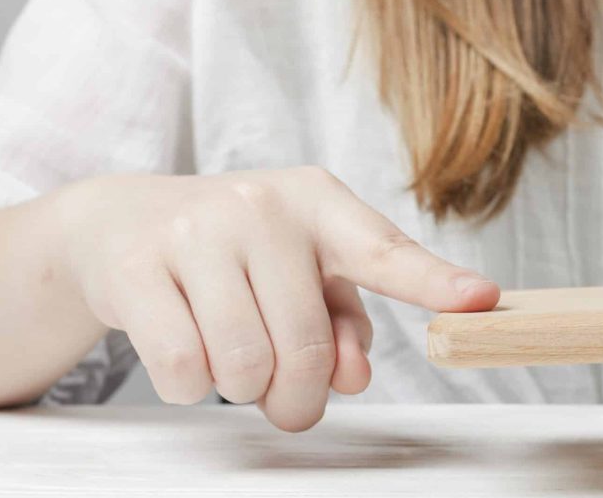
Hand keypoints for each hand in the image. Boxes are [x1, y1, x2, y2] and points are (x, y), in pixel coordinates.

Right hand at [52, 167, 497, 430]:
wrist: (121, 221)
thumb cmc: (236, 254)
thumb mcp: (300, 270)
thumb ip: (343, 320)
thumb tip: (354, 377)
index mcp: (317, 201)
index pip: (384, 251)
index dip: (435, 282)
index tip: (481, 300)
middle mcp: (260, 206)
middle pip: (305, 346)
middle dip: (298, 395)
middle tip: (288, 400)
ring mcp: (194, 231)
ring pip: (243, 365)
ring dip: (243, 389)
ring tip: (233, 360)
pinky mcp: (136, 268)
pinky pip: (184, 369)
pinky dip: (191, 385)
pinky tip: (187, 350)